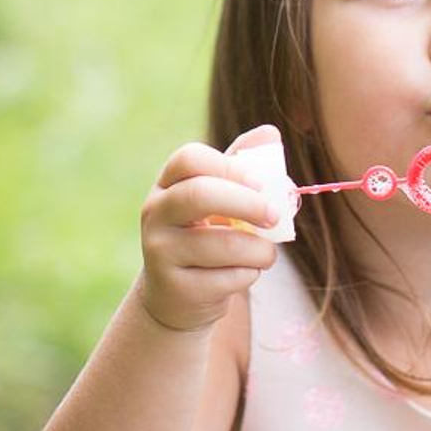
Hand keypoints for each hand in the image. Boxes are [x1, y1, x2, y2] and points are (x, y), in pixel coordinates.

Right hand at [137, 125, 282, 332]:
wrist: (180, 297)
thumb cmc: (210, 236)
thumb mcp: (223, 200)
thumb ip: (244, 167)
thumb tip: (270, 133)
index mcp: (168, 183)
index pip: (189, 159)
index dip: (230, 167)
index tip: (262, 184)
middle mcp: (155, 213)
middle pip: (200, 194)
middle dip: (248, 203)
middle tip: (275, 216)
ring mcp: (159, 251)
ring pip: (221, 244)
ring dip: (259, 250)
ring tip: (266, 253)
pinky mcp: (174, 288)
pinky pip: (226, 279)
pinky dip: (248, 275)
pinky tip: (243, 274)